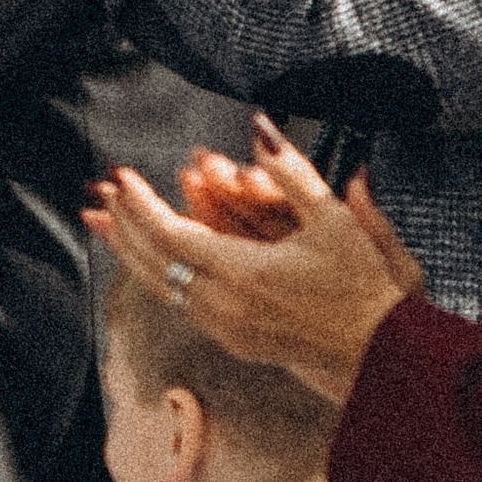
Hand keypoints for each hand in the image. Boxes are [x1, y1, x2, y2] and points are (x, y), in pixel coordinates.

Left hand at [86, 116, 422, 403]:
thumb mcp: (334, 219)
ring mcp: (226, 328)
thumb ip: (290, 172)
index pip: (171, 233)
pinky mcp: (233, 342)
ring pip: (161, 287)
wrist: (382, 352)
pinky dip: (155, 276)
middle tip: (99, 194)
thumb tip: (259, 128)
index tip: (120, 176)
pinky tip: (148, 262)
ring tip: (104, 225)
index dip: (140, 204)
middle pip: (154, 261)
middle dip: (123, 225)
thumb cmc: (363, 282)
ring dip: (131, 252)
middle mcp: (226, 304)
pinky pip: (179, 304)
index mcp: (245, 272)